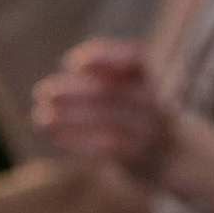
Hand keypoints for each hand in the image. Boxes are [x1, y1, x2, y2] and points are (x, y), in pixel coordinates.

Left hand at [33, 39, 176, 181]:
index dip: (105, 56)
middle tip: (42, 92)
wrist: (173, 156)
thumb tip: (72, 64)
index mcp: (150, 81)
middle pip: (110, 92)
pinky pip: (107, 146)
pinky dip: (78, 139)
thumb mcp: (132, 91)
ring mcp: (148, 129)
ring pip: (105, 120)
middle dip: (72, 91)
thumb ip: (108, 76)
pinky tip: (55, 134)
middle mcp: (152, 102)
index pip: (136, 58)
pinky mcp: (141, 155)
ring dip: (68, 117)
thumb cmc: (140, 116)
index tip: (71, 63)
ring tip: (40, 117)